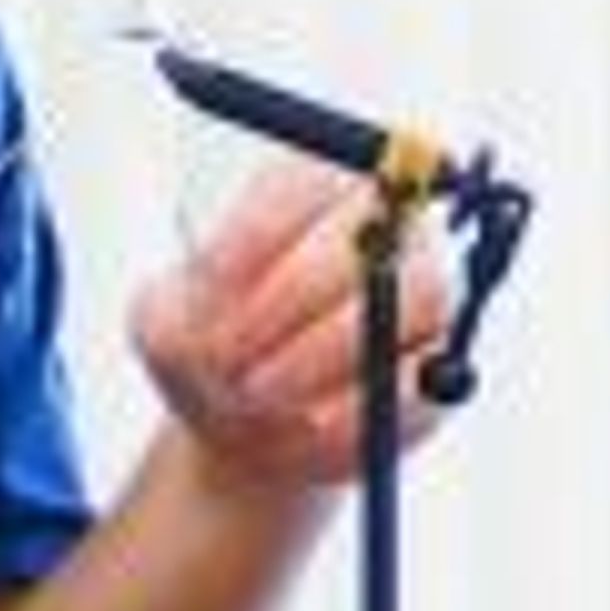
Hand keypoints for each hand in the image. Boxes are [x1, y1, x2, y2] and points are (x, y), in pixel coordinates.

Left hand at [132, 159, 451, 488]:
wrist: (249, 430)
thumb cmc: (212, 355)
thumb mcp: (167, 327)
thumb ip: (185, 305)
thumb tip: (221, 301)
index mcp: (312, 190)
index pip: (303, 180)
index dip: (258, 229)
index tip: (211, 284)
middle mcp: (384, 224)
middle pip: (370, 229)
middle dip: (289, 297)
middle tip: (231, 355)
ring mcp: (424, 290)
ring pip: (416, 293)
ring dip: (330, 349)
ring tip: (263, 392)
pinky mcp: (442, 363)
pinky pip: (426, 375)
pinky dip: (361, 406)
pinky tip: (309, 426)